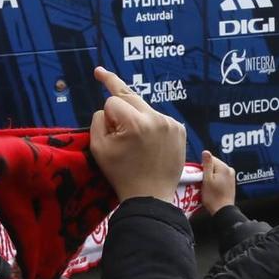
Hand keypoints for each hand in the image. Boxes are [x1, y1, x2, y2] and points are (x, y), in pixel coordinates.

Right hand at [88, 66, 186, 203]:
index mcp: (135, 122)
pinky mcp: (180, 129)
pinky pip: (158, 118)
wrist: (150, 195)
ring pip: (144, 108)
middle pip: (130, 96)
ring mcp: (171, 123)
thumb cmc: (121, 173)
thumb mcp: (98, 147)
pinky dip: (151, 125)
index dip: (107, 115)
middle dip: (119, 106)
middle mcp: (156, 118)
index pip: (113, 101)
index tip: (107, 126)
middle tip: (104, 83)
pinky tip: (149, 142)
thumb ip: (98, 120)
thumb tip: (109, 109)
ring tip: (135, 140)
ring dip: (136, 117)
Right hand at [198, 150, 236, 212]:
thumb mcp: (207, 180)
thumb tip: (206, 152)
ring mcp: (231, 176)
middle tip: (204, 182)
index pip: (210, 159)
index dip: (203, 167)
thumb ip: (207, 164)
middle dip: (207, 171)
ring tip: (208, 186)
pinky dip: (216, 180)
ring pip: (217, 171)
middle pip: (214, 164)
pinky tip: (213, 188)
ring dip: (211, 176)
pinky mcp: (231, 182)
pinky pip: (221, 176)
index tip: (200, 176)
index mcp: (224, 167)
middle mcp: (230, 169)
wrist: (223, 210)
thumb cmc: (213, 197)